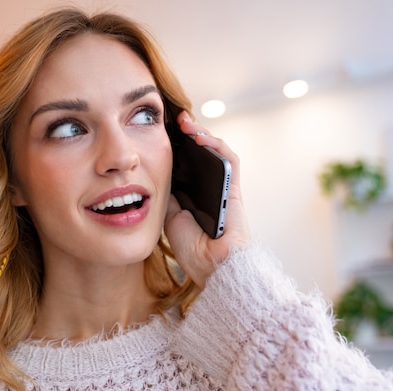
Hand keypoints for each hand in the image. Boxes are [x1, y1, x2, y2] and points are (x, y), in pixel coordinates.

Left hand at [164, 111, 249, 287]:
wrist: (214, 267)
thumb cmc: (194, 250)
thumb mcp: (171, 218)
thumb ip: (169, 197)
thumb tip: (157, 176)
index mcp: (194, 196)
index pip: (187, 165)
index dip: (176, 149)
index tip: (159, 135)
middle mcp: (210, 188)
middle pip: (201, 155)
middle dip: (188, 136)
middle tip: (172, 121)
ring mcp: (224, 187)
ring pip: (216, 152)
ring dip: (201, 134)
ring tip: (184, 122)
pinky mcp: (235, 188)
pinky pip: (229, 161)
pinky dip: (216, 145)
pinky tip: (199, 136)